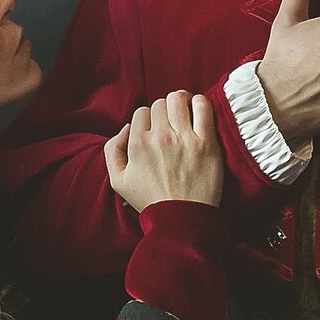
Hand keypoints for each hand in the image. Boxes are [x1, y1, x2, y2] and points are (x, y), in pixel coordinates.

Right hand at [104, 90, 222, 211]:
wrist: (182, 220)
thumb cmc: (151, 201)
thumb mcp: (118, 181)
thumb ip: (113, 150)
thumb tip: (126, 128)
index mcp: (137, 144)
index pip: (142, 111)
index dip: (149, 119)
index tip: (156, 130)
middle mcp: (159, 138)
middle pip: (160, 103)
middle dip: (164, 111)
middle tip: (172, 123)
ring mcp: (184, 138)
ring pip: (178, 99)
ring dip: (181, 102)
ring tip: (185, 113)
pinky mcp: (206, 142)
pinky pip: (203, 106)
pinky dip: (200, 102)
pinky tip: (199, 111)